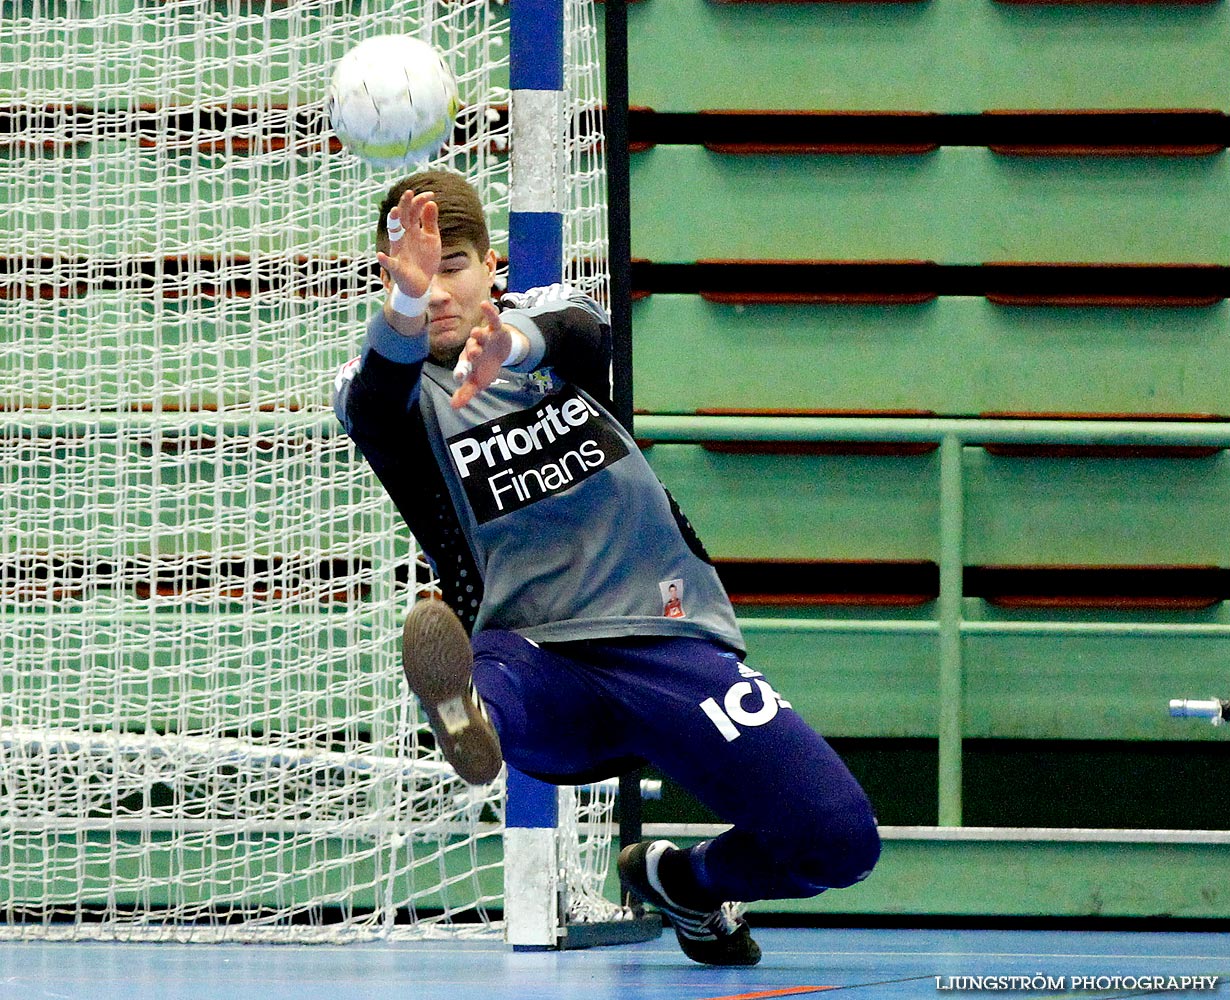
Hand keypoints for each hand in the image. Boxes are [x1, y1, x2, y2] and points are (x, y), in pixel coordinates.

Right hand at [376, 189, 439, 306]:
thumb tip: (431, 202)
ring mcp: (399, 251)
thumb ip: (430, 222)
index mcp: (411, 230)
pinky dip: (384, 260)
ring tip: (394, 212)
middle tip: (410, 192)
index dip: (420, 201)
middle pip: (401, 218)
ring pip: (394, 235)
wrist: (421, 284)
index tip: (431, 194)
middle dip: (404, 205)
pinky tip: (380, 255)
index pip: (412, 211)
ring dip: (393, 223)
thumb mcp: (431, 238)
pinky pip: (389, 263)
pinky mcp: (397, 267)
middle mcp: (403, 238)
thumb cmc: (425, 259)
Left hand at [450, 300, 514, 408]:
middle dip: (473, 350)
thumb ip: (467, 393)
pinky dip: (489, 311)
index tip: (461, 376)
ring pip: (480, 335)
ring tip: (477, 332)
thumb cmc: (486, 366)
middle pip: (471, 348)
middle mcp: (474, 347)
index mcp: (469, 361)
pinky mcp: (496, 329)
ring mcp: (484, 337)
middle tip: (473, 353)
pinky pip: (492, 319)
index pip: (463, 366)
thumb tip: (453, 407)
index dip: (462, 371)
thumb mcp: (478, 382)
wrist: (501, 351)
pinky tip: (484, 304)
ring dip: (479, 334)